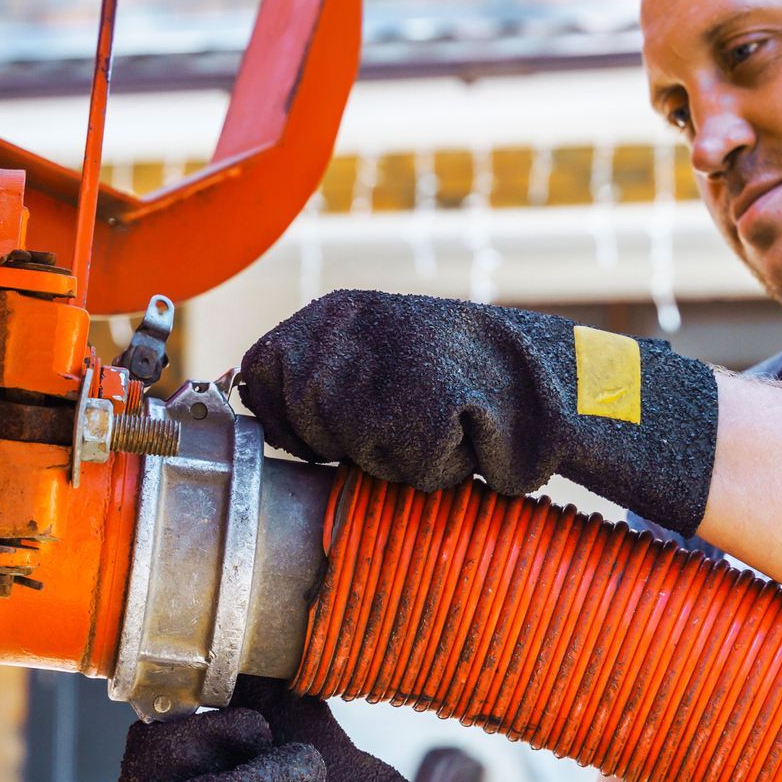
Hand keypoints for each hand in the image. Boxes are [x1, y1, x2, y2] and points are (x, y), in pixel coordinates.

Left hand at [240, 289, 721, 534]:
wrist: (544, 381)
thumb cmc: (452, 385)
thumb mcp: (367, 360)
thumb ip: (308, 377)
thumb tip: (237, 396)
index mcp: (330, 314)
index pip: (258, 374)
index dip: (288, 419)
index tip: (331, 430)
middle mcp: (350, 328)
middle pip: (303, 421)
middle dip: (347, 444)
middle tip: (404, 419)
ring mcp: (387, 361)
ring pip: (352, 450)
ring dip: (395, 457)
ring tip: (437, 423)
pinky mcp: (427, 399)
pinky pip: (406, 467)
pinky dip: (437, 467)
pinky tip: (464, 435)